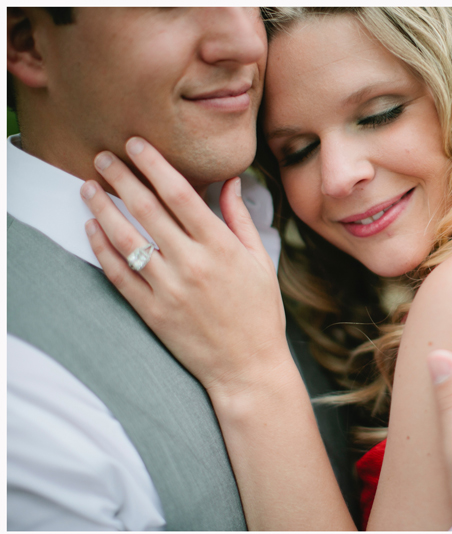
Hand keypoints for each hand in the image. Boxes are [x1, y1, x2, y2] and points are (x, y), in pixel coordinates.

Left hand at [81, 137, 289, 398]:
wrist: (248, 368)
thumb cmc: (260, 314)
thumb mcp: (260, 262)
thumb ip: (239, 219)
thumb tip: (229, 181)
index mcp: (222, 247)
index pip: (180, 194)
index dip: (154, 164)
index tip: (135, 144)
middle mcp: (192, 264)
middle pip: (147, 208)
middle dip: (121, 176)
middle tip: (102, 156)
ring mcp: (169, 288)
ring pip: (126, 237)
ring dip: (102, 207)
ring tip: (88, 186)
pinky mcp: (152, 311)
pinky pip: (119, 273)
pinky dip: (101, 248)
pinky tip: (91, 228)